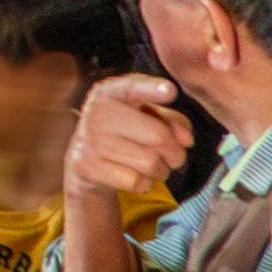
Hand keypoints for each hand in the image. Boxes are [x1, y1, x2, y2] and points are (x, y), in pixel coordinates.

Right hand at [71, 69, 200, 203]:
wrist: (85, 157)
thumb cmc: (124, 131)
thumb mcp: (147, 116)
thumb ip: (171, 120)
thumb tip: (186, 140)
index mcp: (111, 92)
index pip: (133, 88)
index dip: (152, 89)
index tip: (169, 90)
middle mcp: (97, 113)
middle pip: (158, 136)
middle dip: (175, 152)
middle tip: (174, 156)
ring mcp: (90, 140)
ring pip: (150, 162)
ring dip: (161, 169)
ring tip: (153, 165)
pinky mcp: (87, 166)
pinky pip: (135, 181)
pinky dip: (144, 183)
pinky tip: (135, 175)